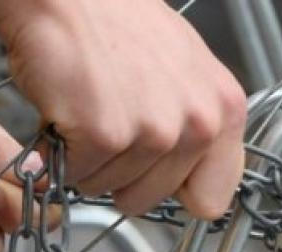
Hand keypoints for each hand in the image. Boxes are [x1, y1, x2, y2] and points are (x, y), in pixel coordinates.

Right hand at [0, 0, 247, 218]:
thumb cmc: (114, 22)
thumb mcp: (183, 70)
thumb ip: (193, 124)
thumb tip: (189, 183)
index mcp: (223, 109)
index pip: (211, 199)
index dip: (170, 190)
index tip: (149, 173)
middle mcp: (197, 123)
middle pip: (147, 200)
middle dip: (118, 174)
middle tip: (105, 123)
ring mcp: (152, 132)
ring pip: (105, 188)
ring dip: (84, 158)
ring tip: (86, 106)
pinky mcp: (105, 134)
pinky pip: (72, 174)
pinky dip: (57, 152)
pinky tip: (64, 111)